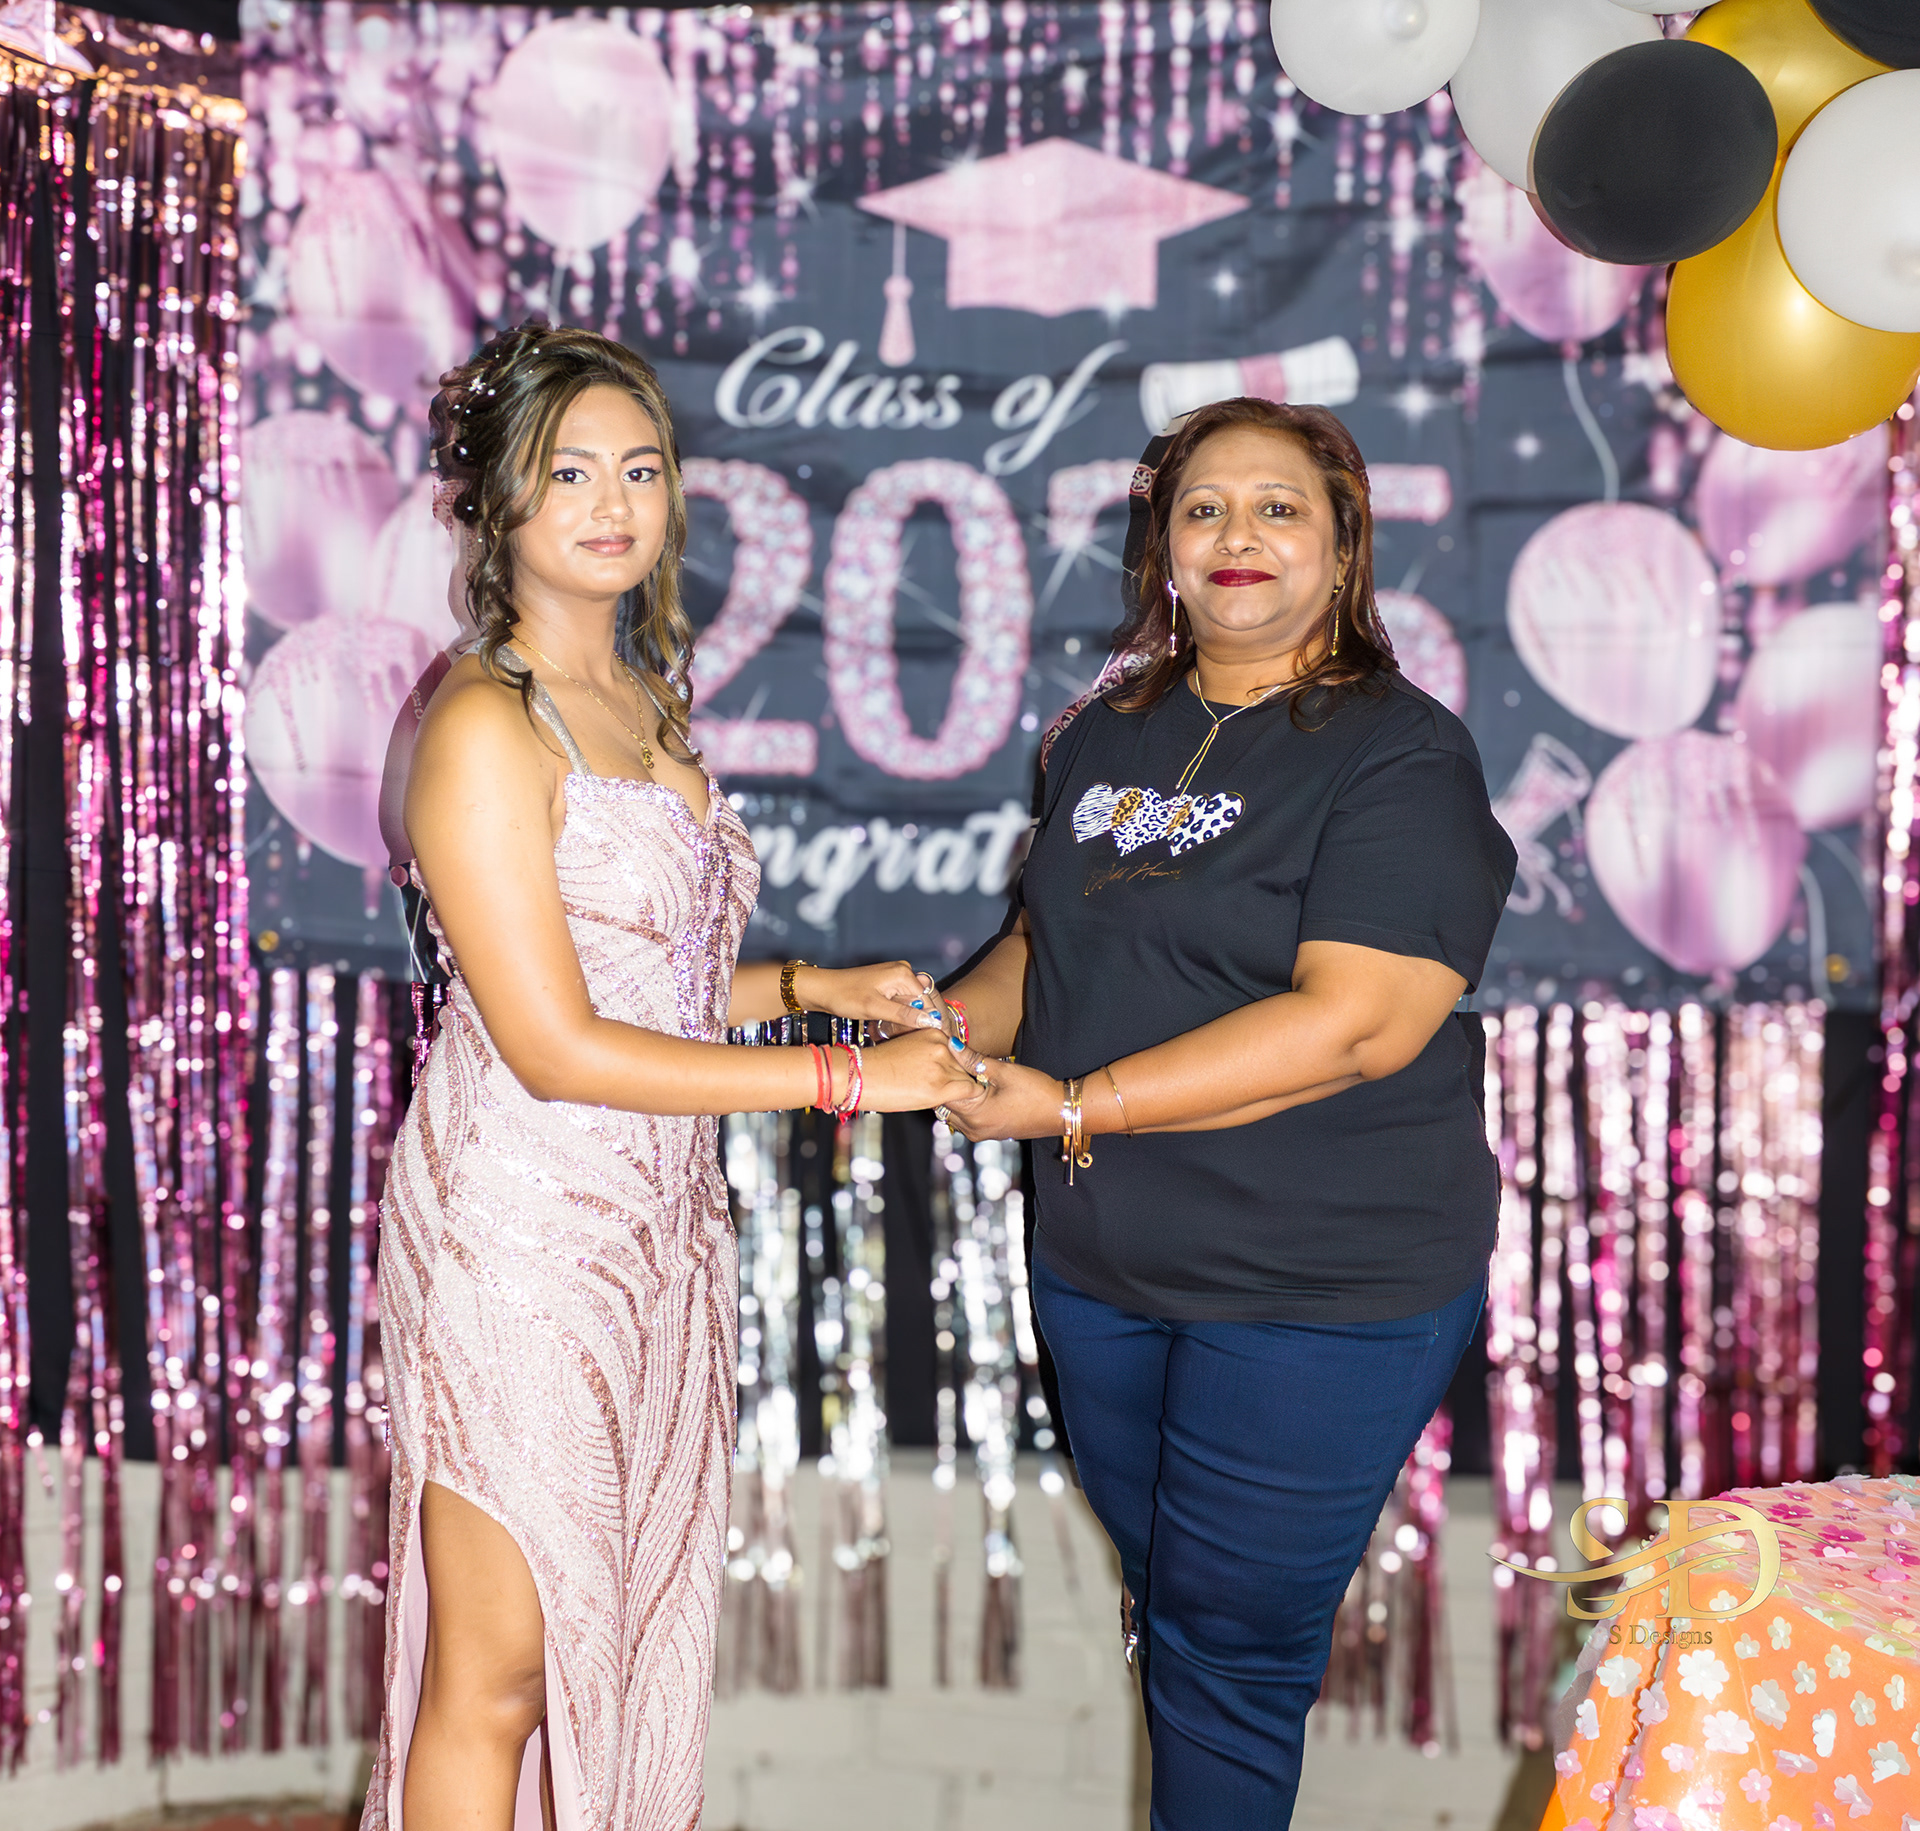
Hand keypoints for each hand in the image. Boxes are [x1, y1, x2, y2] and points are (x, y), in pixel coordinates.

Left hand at [797, 960, 945, 1031]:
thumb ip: (903, 1014)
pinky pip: (902, 1003)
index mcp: (903, 973)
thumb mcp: (874, 1008)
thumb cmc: (844, 995)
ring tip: (907, 1038)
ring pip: (913, 1004)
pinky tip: (894, 1029)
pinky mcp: (888, 986)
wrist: (822, 989)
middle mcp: (903, 972)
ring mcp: (896, 978)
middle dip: (923, 1021)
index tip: (941, 1039)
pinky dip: (900, 1017)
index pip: (929, 1000)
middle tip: (926, 1042)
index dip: (934, 1021)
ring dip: (910, 1021)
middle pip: (923, 1001)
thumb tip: (929, 1021)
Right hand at [856, 1028, 994, 1114]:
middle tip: (945, 1090)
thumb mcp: (907, 1049)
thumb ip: (929, 1053)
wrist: (859, 1077)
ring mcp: (942, 1066)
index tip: (950, 1075)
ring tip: (943, 1097)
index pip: (959, 1050)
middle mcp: (941, 1046)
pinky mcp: (940, 1087)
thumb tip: (944, 1069)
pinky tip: (955, 1102)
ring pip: (968, 1078)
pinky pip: (970, 1091)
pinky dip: (968, 1098)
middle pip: (965, 1064)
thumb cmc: (876, 1066)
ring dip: (959, 1090)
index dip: (955, 1066)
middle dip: (957, 1078)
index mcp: (934, 1033)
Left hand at [941, 1060, 1064, 1142]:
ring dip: (956, 1095)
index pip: (943, 1093)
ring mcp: (980, 1133)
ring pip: (954, 1112)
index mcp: (974, 1115)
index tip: (945, 1057)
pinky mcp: (988, 1133)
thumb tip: (952, 1044)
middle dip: (947, 1085)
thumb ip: (973, 1059)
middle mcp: (973, 1129)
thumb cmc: (1036, 1092)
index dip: (943, 1072)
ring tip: (965, 1074)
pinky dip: (966, 1104)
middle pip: (945, 1105)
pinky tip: (976, 1087)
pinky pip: (966, 1118)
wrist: (1061, 1112)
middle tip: (954, 1064)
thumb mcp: (1003, 1071)